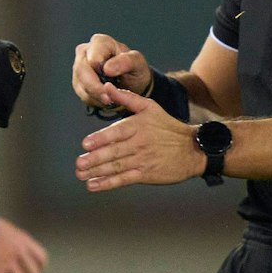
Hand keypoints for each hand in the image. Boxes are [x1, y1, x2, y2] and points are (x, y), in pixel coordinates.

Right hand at [72, 34, 148, 110]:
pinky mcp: (78, 81)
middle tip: (109, 98)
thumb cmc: (134, 69)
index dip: (99, 71)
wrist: (132, 83)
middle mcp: (86, 51)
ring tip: (111, 99)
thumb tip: (107, 68)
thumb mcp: (137, 63)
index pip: (92, 56)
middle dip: (95, 88)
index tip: (109, 82)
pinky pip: (82, 94)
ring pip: (80, 84)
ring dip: (96, 96)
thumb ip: (125, 62)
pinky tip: (106, 98)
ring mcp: (80, 66)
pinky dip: (94, 100)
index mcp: (101, 42)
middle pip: (82, 71)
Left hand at [75, 85, 202, 191]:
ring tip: (81, 174)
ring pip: (117, 167)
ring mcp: (143, 160)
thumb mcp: (150, 107)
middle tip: (79, 164)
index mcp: (138, 126)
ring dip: (97, 172)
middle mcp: (140, 143)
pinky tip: (94, 185)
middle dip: (94, 159)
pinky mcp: (147, 174)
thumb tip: (106, 87)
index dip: (100, 139)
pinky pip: (124, 179)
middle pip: (114, 152)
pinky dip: (108, 183)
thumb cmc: (168, 127)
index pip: (117, 132)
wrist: (193, 149)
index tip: (85, 144)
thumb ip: (126, 97)